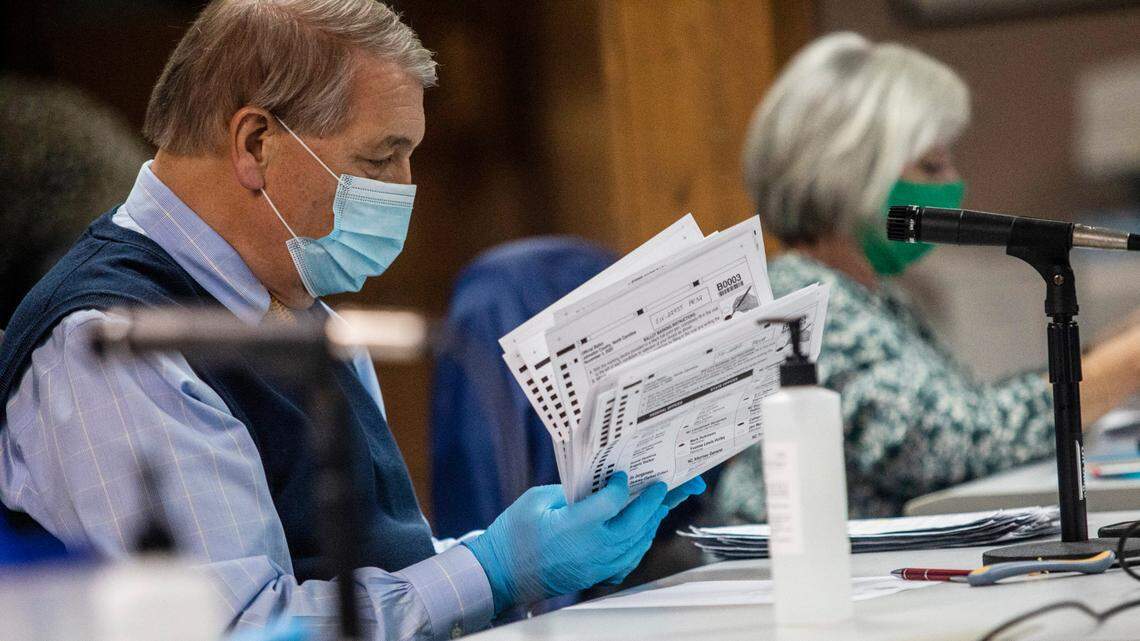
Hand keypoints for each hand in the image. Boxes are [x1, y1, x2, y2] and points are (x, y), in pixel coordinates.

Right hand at [464, 473, 705, 611]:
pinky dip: (639, 546)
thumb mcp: (537, 501)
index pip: (614, 502)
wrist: (499, 574)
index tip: (624, 475)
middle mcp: (592, 549)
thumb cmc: (512, 535)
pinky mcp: (594, 577)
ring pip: (636, 545)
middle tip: (664, 487)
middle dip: (653, 503)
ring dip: (650, 525)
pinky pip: (627, 563)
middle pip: (635, 524)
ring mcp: (595, 566)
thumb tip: (593, 485)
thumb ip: (569, 491)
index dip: (623, 485)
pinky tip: (641, 534)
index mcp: (575, 526)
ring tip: (658, 507)